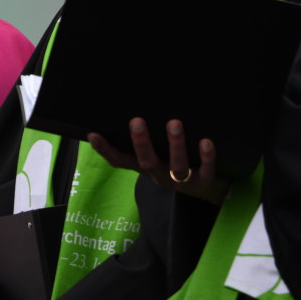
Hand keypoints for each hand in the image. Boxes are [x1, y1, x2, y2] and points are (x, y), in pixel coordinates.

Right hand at [88, 118, 223, 203]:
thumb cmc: (176, 162)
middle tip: (136, 121)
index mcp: (146, 168)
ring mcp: (182, 182)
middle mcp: (160, 176)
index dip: (105, 150)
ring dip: (175, 145)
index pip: (120, 161)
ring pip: (177, 167)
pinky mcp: (204, 183)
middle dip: (141, 143)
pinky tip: (205, 141)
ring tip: (174, 123)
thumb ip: (146, 141)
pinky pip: (206, 171)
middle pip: (148, 162)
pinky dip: (206, 157)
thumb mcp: (158, 155)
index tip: (93, 135)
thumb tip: (130, 109)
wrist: (207, 190)